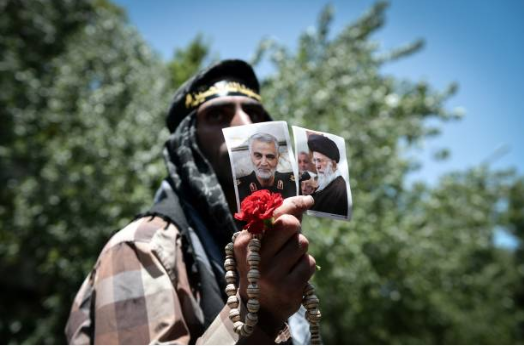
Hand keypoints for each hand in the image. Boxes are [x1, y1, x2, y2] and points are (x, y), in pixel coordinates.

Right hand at [234, 195, 316, 336]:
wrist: (259, 308)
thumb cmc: (264, 266)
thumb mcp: (262, 244)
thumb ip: (280, 220)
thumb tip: (306, 199)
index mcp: (244, 242)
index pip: (273, 214)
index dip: (293, 203)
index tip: (308, 200)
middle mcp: (255, 257)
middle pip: (290, 224)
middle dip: (295, 230)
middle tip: (288, 242)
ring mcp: (271, 274)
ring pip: (302, 243)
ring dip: (300, 251)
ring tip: (288, 262)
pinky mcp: (288, 288)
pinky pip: (309, 263)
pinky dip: (305, 266)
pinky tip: (294, 275)